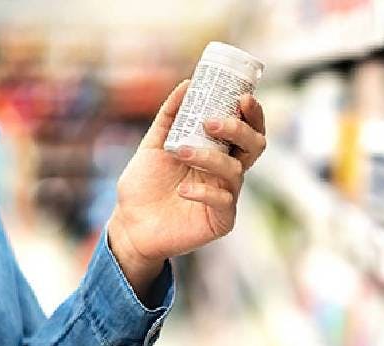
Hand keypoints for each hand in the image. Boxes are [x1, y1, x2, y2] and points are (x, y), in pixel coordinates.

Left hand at [108, 80, 266, 301]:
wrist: (129, 224)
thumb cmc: (144, 186)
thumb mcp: (154, 144)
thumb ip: (170, 116)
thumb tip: (187, 84)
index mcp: (218, 153)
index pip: (247, 130)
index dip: (253, 114)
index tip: (243, 97)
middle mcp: (227, 173)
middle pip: (254, 147)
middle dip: (239, 130)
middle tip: (212, 122)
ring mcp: (226, 196)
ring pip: (235, 171)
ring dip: (209, 157)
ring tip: (180, 151)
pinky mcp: (221, 220)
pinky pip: (224, 201)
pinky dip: (204, 192)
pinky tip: (182, 190)